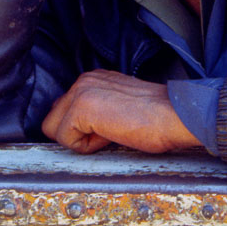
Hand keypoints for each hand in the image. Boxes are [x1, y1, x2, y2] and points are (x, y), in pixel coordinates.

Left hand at [41, 69, 202, 154]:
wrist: (174, 115)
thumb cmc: (154, 117)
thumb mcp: (118, 107)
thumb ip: (94, 110)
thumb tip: (72, 127)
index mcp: (92, 79)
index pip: (62, 111)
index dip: (82, 130)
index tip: (109, 127)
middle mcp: (83, 79)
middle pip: (52, 120)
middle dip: (76, 134)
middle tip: (109, 130)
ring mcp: (81, 90)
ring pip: (54, 130)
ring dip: (81, 140)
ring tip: (111, 131)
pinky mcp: (81, 106)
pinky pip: (65, 140)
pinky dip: (87, 146)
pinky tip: (111, 134)